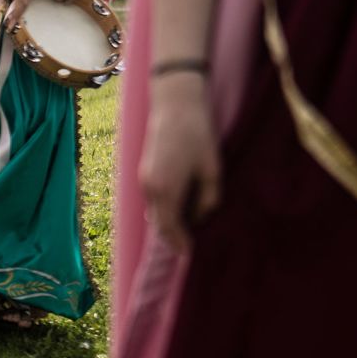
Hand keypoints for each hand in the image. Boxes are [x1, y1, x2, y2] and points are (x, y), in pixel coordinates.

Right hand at [138, 77, 219, 252]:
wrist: (175, 105)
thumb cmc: (197, 135)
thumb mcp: (212, 169)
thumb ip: (209, 198)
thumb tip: (202, 215)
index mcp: (166, 189)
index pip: (170, 227)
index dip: (179, 242)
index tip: (190, 253)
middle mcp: (150, 186)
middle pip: (157, 222)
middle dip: (171, 236)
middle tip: (187, 245)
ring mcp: (144, 177)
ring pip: (153, 210)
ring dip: (166, 222)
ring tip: (184, 229)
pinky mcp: (144, 169)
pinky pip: (152, 198)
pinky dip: (162, 208)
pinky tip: (177, 207)